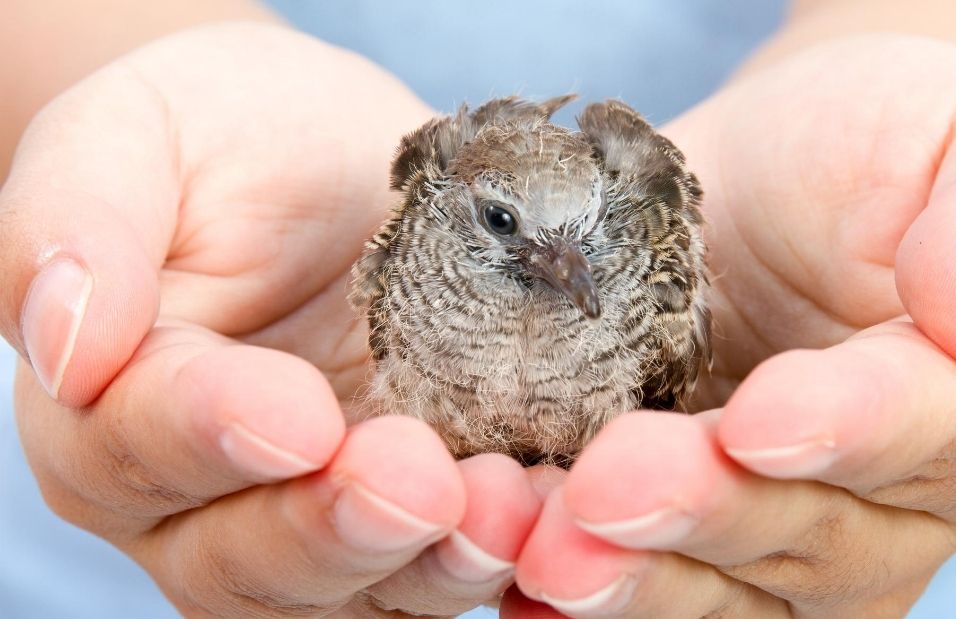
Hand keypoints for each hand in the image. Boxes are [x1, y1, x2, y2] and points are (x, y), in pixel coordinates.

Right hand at [0, 23, 542, 616]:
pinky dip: (497, 551)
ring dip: (427, 563)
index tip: (294, 414)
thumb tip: (61, 340)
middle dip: (329, 529)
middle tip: (414, 482)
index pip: (137, 446)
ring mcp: (317, 516)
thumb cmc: (226, 138)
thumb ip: (77, 219)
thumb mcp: (135, 132)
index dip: (209, 435)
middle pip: (243, 557)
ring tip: (499, 512)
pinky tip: (547, 510)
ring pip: (353, 589)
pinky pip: (445, 561)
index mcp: (112, 405)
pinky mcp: (416, 513)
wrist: (334, 162)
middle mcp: (205, 494)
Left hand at [510, 35, 955, 616]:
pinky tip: (508, 557)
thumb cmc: (885, 151)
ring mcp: (785, 541)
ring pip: (720, 590)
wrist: (775, 183)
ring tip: (543, 546)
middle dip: (704, 513)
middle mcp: (894, 508)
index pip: (937, 439)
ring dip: (628, 574)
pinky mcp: (688, 537)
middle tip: (607, 488)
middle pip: (810, 537)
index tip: (759, 416)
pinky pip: (642, 575)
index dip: (850, 432)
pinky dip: (574, 580)